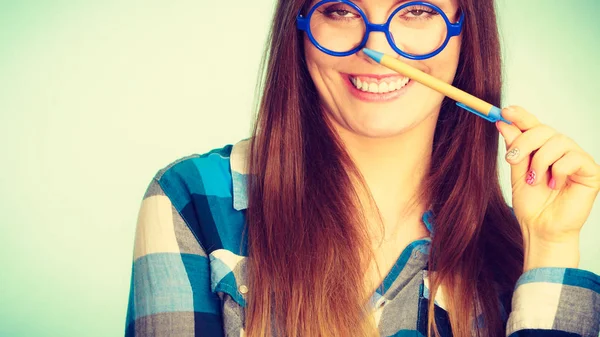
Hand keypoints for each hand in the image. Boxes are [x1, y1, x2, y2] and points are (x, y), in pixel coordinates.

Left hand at [495, 105, 599, 270]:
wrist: (540, 228)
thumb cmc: (531, 204)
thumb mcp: (516, 173)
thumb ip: (514, 149)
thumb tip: (504, 123)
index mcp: (542, 149)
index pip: (533, 125)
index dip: (521, 115)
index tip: (505, 111)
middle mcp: (560, 150)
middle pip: (544, 130)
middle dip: (525, 142)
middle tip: (511, 159)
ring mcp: (576, 158)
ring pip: (558, 142)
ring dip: (540, 161)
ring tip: (534, 181)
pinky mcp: (590, 171)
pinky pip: (572, 158)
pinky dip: (558, 171)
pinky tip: (554, 186)